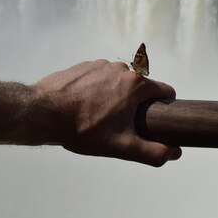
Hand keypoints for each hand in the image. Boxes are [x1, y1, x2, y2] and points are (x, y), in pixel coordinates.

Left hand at [34, 59, 181, 166]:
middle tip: (121, 125)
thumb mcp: (121, 146)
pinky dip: (97, 90)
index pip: (165, 91)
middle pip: (141, 87)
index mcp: (135, 84)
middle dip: (136, 105)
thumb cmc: (83, 128)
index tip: (155, 120)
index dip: (165, 107)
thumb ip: (152, 151)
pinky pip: (100, 77)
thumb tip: (174, 152)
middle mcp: (121, 69)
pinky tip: (85, 105)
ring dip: (116, 96)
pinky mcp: (83, 66)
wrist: (42, 113)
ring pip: (119, 82)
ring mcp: (101, 65)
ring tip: (99, 116)